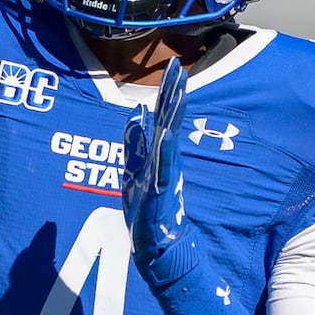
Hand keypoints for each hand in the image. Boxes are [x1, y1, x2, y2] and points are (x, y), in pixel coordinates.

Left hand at [122, 57, 188, 282]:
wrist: (157, 249)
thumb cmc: (147, 211)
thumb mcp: (134, 170)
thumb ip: (135, 142)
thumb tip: (136, 111)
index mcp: (158, 154)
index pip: (164, 116)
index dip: (168, 91)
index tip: (175, 65)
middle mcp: (164, 161)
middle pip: (170, 121)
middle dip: (174, 94)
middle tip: (180, 66)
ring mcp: (164, 175)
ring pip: (169, 139)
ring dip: (173, 115)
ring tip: (178, 90)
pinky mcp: (161, 194)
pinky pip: (163, 168)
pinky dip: (164, 150)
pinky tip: (166, 133)